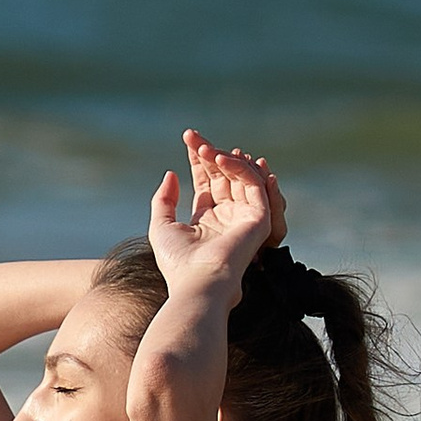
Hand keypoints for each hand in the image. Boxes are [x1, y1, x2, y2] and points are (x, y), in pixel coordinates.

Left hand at [147, 132, 284, 293]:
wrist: (198, 283)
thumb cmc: (178, 263)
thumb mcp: (161, 226)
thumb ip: (164, 200)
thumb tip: (171, 174)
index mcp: (208, 220)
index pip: (207, 181)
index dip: (198, 160)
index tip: (188, 138)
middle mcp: (228, 216)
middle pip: (222, 175)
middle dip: (209, 153)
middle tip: (193, 136)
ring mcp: (244, 217)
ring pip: (240, 176)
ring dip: (223, 158)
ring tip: (205, 149)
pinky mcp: (259, 218)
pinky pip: (254, 184)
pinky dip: (240, 168)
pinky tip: (220, 158)